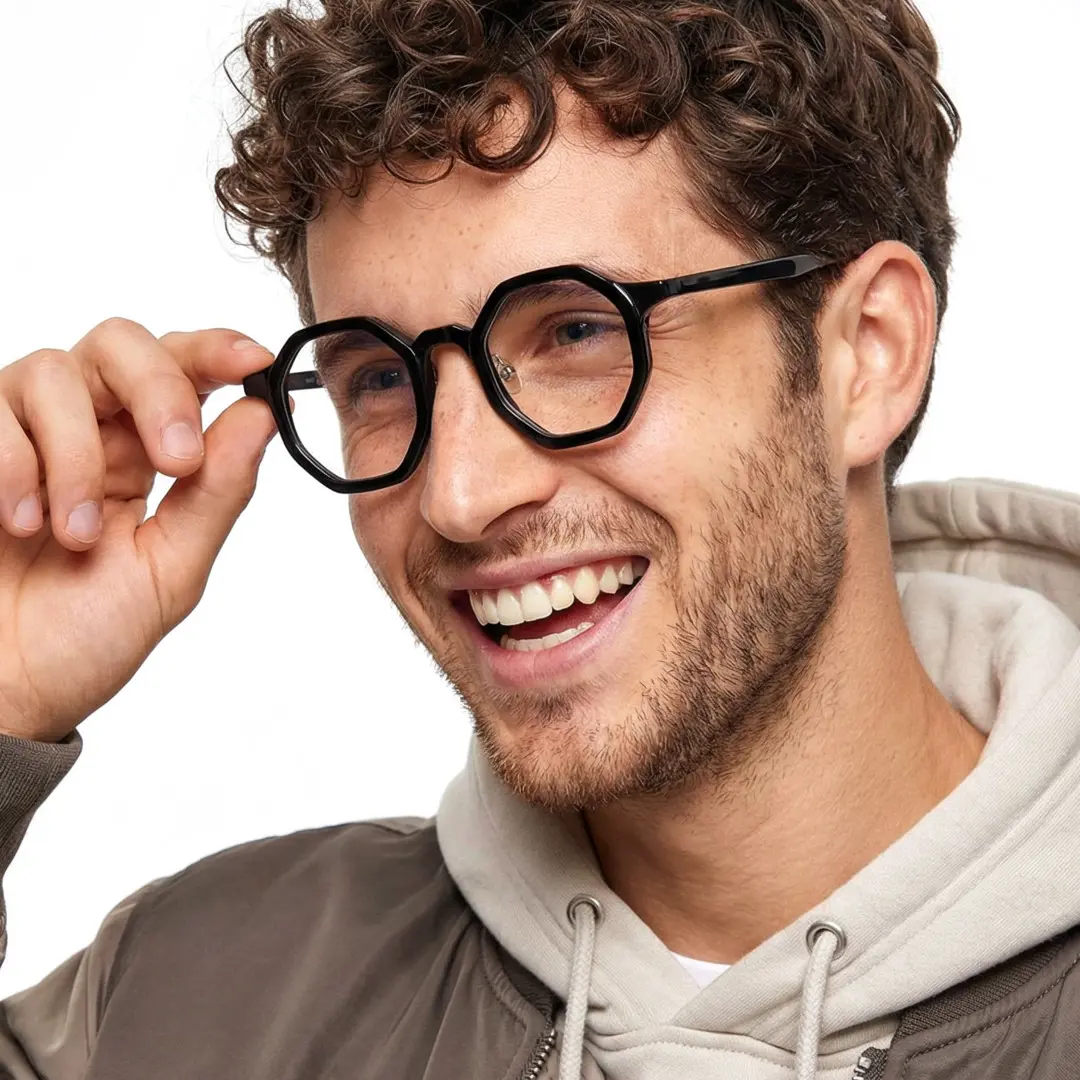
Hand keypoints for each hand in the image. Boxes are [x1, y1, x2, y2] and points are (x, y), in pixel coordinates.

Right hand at [0, 319, 277, 742]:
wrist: (3, 691)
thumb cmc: (82, 640)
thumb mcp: (170, 571)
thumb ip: (218, 493)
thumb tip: (264, 414)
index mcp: (145, 455)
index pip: (183, 371)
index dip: (217, 351)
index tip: (252, 361)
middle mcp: (87, 430)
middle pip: (122, 343)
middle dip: (160, 390)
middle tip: (179, 462)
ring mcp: (21, 433)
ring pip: (54, 372)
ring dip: (78, 456)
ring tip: (74, 535)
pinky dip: (15, 466)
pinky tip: (21, 524)